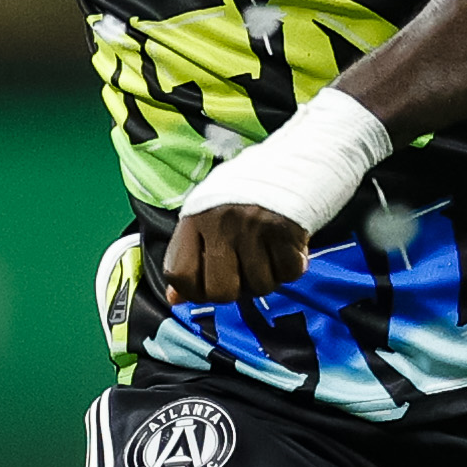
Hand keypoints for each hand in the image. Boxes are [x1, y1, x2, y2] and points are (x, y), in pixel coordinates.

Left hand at [163, 202, 311, 303]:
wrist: (284, 166)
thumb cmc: (238, 202)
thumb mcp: (203, 220)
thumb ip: (187, 259)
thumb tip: (175, 299)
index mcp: (195, 219)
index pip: (180, 275)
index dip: (193, 291)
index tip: (207, 283)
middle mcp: (222, 223)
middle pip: (221, 291)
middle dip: (233, 291)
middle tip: (240, 275)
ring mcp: (255, 227)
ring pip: (260, 286)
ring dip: (265, 279)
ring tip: (265, 257)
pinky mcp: (286, 229)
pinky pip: (289, 273)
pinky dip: (290, 269)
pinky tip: (283, 251)